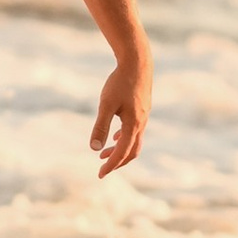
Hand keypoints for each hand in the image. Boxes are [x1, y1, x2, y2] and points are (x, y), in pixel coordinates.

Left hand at [90, 56, 149, 176]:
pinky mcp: (142, 109)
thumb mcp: (106, 104)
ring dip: (120, 150)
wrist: (137, 63)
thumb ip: (100, 126)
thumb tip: (94, 148)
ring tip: (103, 154)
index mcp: (133, 125)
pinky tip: (115, 136)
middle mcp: (141, 124)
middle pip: (132, 152)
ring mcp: (143, 117)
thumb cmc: (120, 82)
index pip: (122, 153)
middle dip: (117, 162)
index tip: (100, 174)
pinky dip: (125, 138)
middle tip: (102, 168)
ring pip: (134, 141)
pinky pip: (135, 130)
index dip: (111, 165)